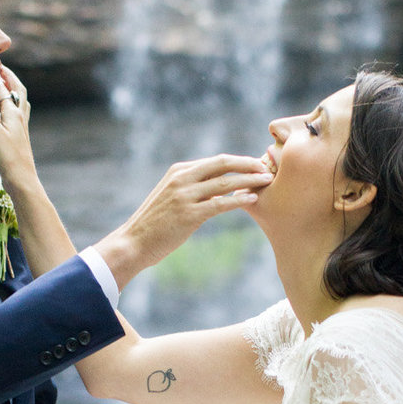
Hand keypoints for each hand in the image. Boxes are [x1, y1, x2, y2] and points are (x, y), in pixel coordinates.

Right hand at [0, 66, 36, 194]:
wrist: (21, 178)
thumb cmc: (7, 155)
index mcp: (14, 113)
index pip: (6, 88)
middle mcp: (20, 117)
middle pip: (18, 91)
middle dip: (9, 78)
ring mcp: (21, 127)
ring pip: (20, 102)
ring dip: (12, 91)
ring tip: (3, 85)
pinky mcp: (19, 137)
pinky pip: (17, 114)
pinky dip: (11, 105)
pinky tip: (6, 112)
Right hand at [95, 153, 273, 289]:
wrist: (134, 242)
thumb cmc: (156, 223)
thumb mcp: (173, 197)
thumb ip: (195, 189)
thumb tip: (222, 188)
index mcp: (178, 171)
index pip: (216, 161)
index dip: (240, 162)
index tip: (257, 166)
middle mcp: (181, 178)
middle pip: (222, 164)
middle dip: (248, 165)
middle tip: (268, 169)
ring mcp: (184, 195)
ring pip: (224, 183)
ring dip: (248, 181)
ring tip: (266, 182)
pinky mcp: (188, 214)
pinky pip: (219, 204)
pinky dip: (238, 200)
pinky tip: (252, 199)